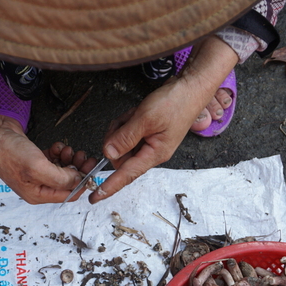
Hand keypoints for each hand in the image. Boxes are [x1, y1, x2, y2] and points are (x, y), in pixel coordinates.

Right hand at [0, 117, 94, 203]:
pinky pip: (53, 159)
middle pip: (66, 181)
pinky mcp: (34, 159)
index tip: (90, 170)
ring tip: (67, 149)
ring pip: (61, 169)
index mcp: (37, 195)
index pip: (68, 195)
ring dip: (68, 159)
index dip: (82, 183)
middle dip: (77, 169)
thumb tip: (78, 180)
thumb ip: (61, 178)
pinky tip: (56, 146)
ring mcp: (35, 172)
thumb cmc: (7, 152)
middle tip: (83, 157)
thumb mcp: (38, 167)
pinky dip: (58, 152)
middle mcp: (37, 186)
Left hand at [91, 37, 238, 203]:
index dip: (109, 186)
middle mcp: (150, 152)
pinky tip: (136, 113)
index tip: (94, 198)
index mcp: (154, 154)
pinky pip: (126, 133)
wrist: (190, 87)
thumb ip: (125, 137)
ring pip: (120, 143)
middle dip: (116, 138)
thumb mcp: (146, 119)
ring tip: (135, 115)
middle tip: (125, 122)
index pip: (126, 174)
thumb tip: (108, 154)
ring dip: (121, 127)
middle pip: (119, 155)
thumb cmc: (175, 103)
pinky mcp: (145, 133)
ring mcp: (148, 143)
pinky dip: (126, 122)